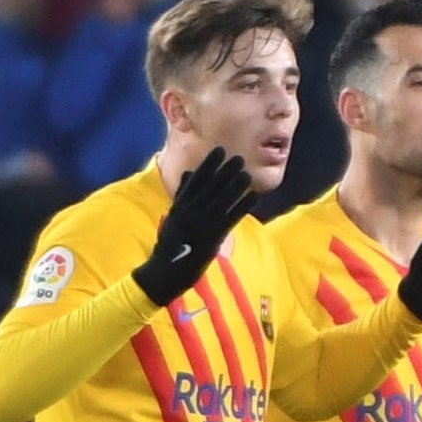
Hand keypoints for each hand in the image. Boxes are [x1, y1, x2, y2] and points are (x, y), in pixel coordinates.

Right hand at [133, 147, 255, 305]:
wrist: (168, 269)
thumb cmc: (171, 242)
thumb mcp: (174, 214)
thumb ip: (183, 194)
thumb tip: (190, 172)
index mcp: (180, 205)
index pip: (196, 180)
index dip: (209, 164)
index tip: (220, 151)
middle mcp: (191, 211)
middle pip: (211, 187)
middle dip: (225, 171)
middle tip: (238, 157)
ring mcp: (202, 223)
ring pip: (221, 201)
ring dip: (236, 186)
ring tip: (247, 173)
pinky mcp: (213, 236)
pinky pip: (231, 218)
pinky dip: (243, 205)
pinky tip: (254, 196)